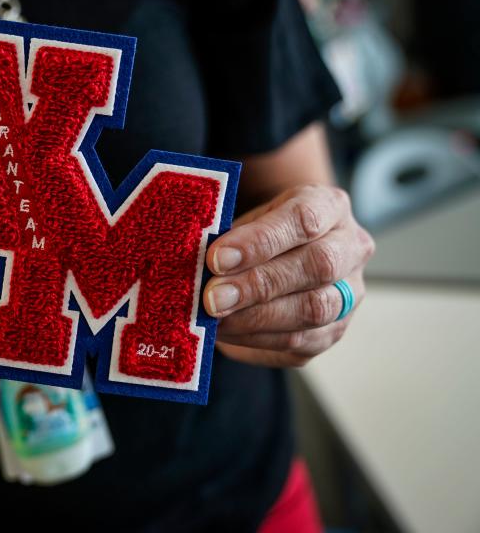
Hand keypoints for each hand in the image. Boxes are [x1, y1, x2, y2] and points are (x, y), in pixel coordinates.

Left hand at [203, 184, 374, 367]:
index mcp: (330, 206)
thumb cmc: (260, 231)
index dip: (260, 241)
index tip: (217, 258)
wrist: (285, 250)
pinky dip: (257, 340)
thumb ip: (231, 237)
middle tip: (212, 297)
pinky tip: (227, 334)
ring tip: (215, 319)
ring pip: (314, 310)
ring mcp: (350, 293)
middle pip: (317, 266)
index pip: (304, 219)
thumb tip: (198, 266)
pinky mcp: (334, 331)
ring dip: (257, 318)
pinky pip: (300, 343)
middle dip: (258, 285)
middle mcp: (351, 247)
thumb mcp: (248, 219)